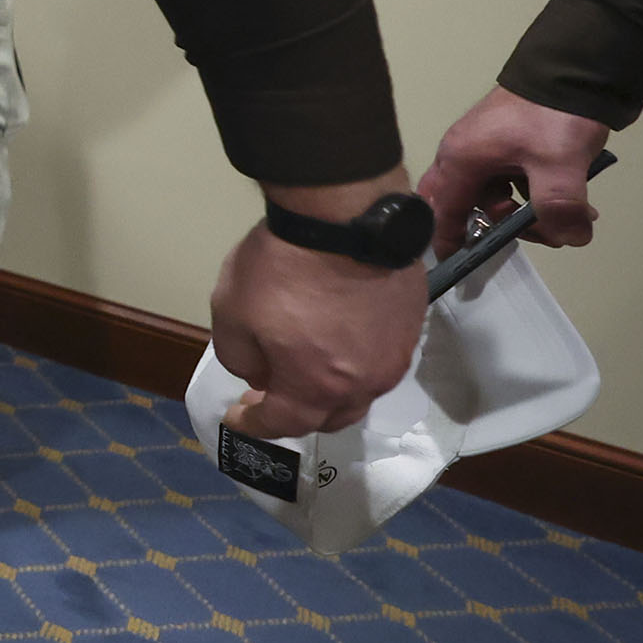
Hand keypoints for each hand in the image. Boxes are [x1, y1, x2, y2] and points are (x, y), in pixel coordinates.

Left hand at [208, 169, 425, 436]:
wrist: (344, 218)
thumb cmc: (282, 267)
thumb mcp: (232, 315)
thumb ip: (241, 359)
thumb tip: (260, 375)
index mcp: (317, 387)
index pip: (284, 424)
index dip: (255, 425)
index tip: (237, 417)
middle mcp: (364, 383)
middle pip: (330, 417)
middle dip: (298, 414)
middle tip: (270, 396)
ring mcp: (395, 355)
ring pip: (360, 392)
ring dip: (331, 390)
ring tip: (305, 371)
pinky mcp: (410, 325)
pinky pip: (380, 360)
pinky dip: (354, 362)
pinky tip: (338, 342)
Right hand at [419, 85, 608, 249]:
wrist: (575, 69)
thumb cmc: (550, 116)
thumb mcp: (557, 164)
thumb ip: (559, 207)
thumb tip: (571, 238)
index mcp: (461, 159)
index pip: (441, 210)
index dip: (447, 239)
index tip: (457, 263)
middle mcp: (464, 154)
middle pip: (461, 202)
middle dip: (491, 224)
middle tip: (523, 231)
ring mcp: (487, 148)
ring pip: (491, 193)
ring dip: (522, 212)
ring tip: (563, 219)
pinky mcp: (509, 144)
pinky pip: (510, 180)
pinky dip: (533, 196)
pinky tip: (569, 201)